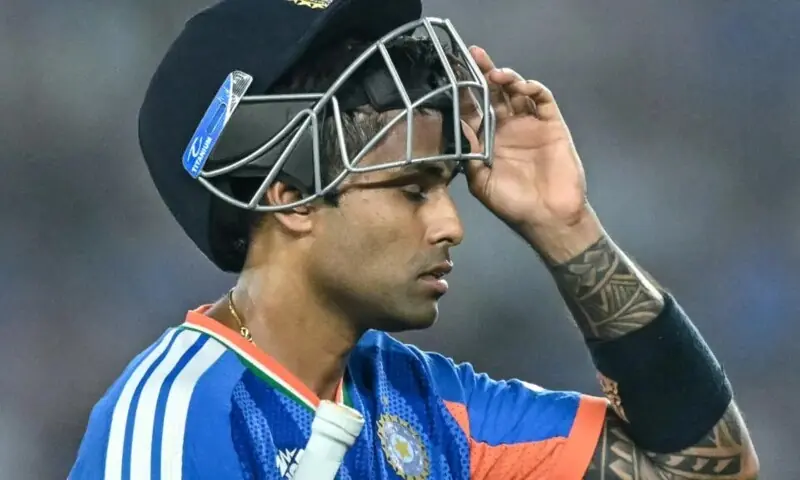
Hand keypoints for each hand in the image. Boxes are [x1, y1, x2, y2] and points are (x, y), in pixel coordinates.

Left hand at [461, 46, 589, 239]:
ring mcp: (530, 124)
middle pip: (494, 93)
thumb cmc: (512, 204)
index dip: (464, 91)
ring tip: (494, 73)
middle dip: (483, 73)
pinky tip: (518, 85)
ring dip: (506, 78)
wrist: (547, 217)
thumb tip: (457, 127)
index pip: (474, 109)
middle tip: (473, 54)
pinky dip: (531, 88)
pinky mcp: (552, 125)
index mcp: (489, 140)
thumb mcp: (481, 182)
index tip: (451, 73)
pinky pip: (542, 100)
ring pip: (517, 91)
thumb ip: (470, 155)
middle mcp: (508, 128)